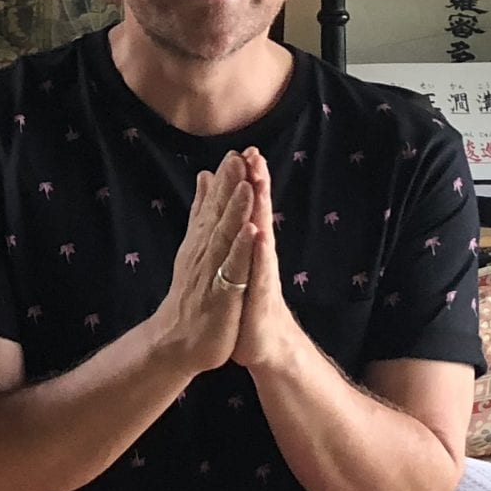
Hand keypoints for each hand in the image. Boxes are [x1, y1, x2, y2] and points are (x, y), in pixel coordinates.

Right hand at [145, 160, 253, 379]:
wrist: (177, 340)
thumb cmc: (191, 293)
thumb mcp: (196, 247)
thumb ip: (201, 212)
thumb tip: (205, 175)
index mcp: (202, 241)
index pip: (213, 206)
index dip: (224, 181)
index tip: (235, 151)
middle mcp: (205, 253)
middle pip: (218, 215)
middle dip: (229, 187)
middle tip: (238, 156)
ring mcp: (212, 273)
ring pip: (225, 238)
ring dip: (235, 211)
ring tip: (246, 185)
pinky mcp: (222, 296)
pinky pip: (233, 270)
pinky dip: (241, 250)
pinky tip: (250, 232)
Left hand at [227, 149, 305, 373]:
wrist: (261, 342)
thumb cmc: (247, 299)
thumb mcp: (237, 262)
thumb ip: (234, 231)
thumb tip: (229, 208)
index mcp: (250, 245)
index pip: (249, 207)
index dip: (247, 179)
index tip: (244, 149)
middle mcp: (259, 256)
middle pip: (258, 214)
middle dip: (257, 185)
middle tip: (255, 155)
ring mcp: (261, 275)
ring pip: (261, 237)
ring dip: (260, 211)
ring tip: (258, 184)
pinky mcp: (260, 298)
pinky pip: (259, 272)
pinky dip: (258, 253)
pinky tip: (258, 235)